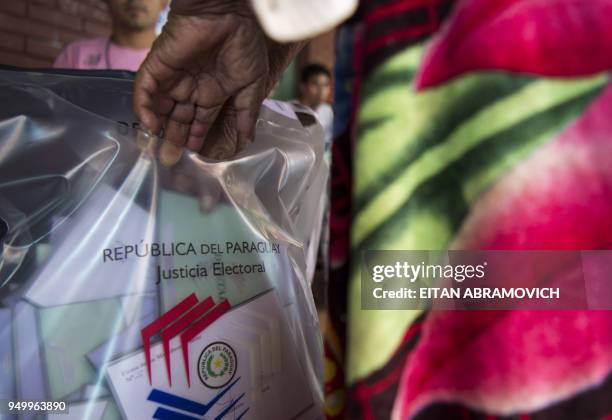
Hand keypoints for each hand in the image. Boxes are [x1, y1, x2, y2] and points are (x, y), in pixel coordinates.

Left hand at [134, 0, 303, 158]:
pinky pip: (145, 89)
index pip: (199, 119)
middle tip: (169, 159)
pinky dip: (144, 107)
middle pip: (178, 117)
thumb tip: (248, 140)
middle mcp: (192, 85)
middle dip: (174, 138)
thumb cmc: (243, 46)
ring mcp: (173, 75)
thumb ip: (247, 113)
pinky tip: (149, 125)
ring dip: (157, 126)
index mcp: (213, 90)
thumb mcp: (252, 85)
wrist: (228, 14)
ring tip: (156, 148)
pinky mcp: (158, 64)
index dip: (194, 136)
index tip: (191, 155)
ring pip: (160, 106)